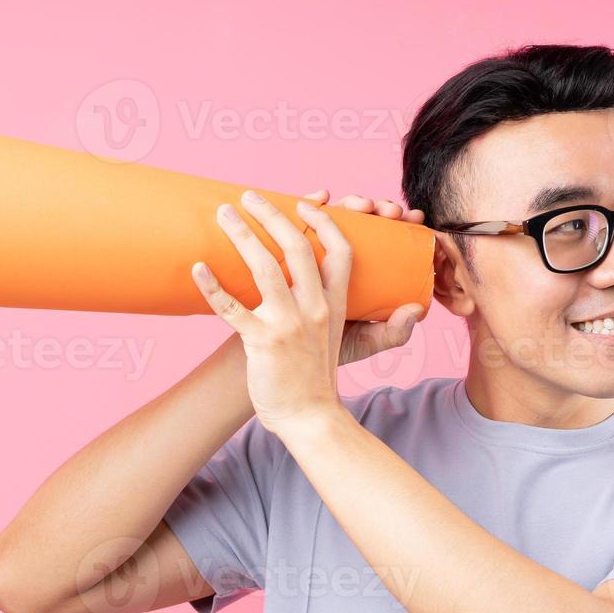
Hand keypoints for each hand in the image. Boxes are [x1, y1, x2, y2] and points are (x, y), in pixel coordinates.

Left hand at [190, 189, 424, 433]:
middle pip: (296, 248)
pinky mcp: (261, 341)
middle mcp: (314, 309)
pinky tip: (198, 267)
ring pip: (264, 268)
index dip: (324, 221)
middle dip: (272, 215)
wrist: (305, 416)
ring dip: (241, 235)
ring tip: (222, 213)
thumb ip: (380, 322)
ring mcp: (287, 324)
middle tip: (249, 196)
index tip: (304, 203)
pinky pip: (232, 308)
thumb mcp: (353, 343)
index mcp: (335, 304)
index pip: (339, 251)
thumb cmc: (317, 374)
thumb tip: (415, 309)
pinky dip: (212, 287)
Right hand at [299, 189, 428, 366]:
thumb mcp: (361, 342)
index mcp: (361, 273)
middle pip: (362, 221)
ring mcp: (312, 247)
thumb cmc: (322, 349)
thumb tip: (416, 310)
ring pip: (334, 215)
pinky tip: (321, 196)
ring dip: (352, 201)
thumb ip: (391, 332)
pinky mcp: (285, 246)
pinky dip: (312, 201)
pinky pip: (299, 218)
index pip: (384, 241)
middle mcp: (337, 255)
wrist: (280, 357)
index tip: (414, 219)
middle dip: (380, 208)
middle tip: (390, 211)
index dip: (400, 225)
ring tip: (363, 205)